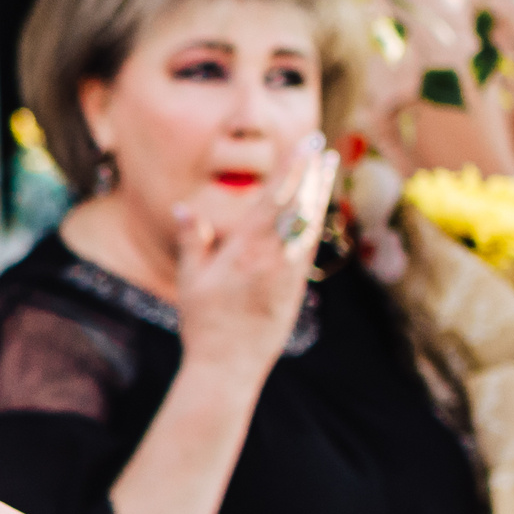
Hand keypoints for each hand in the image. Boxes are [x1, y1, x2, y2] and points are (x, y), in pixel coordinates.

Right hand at [169, 133, 335, 376]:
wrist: (228, 366)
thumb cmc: (203, 324)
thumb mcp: (190, 280)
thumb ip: (192, 240)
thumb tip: (185, 207)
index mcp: (246, 251)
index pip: (275, 200)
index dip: (293, 169)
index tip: (306, 146)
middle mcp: (273, 259)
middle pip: (300, 207)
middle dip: (312, 174)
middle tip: (323, 147)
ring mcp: (289, 275)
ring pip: (309, 225)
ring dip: (319, 194)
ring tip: (327, 169)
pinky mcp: (296, 290)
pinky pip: (308, 247)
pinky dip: (314, 222)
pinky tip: (317, 212)